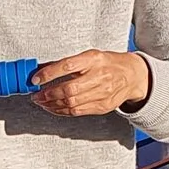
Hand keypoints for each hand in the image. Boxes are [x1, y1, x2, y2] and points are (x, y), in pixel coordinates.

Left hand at [30, 50, 150, 117]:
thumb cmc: (108, 63)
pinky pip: (77, 112)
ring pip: (71, 103)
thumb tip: (41, 69)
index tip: (35, 79)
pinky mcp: (103, 106)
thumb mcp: (89, 56)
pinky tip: (54, 107)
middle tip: (36, 95)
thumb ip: (67, 63)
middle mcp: (100, 76)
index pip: (67, 66)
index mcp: (94, 59)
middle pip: (69, 89)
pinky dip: (62, 111)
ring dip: (52, 104)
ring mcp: (103, 93)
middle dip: (48, 94)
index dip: (49, 74)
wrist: (132, 75)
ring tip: (42, 102)